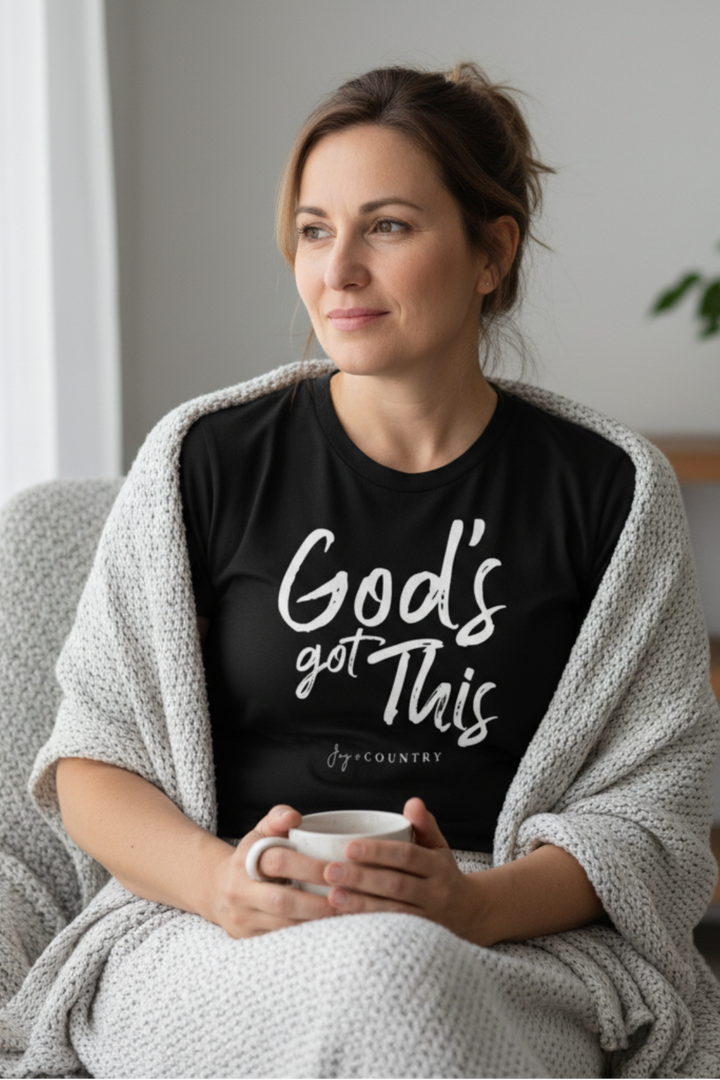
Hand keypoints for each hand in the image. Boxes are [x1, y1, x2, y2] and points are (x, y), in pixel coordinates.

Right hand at [208, 805, 334, 938]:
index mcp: (244, 860)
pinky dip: (305, 932)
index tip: (335, 868)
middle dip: (317, 902)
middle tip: (345, 898)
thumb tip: (294, 817)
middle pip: (282, 900)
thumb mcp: (259, 833)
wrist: (217, 890)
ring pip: (283, 925)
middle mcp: (240, 891)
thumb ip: (277, 819)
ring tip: (343, 914)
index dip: (309, 866)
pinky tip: (326, 927)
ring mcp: (243, 918)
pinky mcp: (248, 937)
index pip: (278, 861)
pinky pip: (280, 938)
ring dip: (315, 920)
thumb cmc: (250, 857)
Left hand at [323, 797, 488, 942]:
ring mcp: (427, 920)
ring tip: (332, 896)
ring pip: (392, 913)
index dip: (379, 852)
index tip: (349, 847)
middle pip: (396, 885)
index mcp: (438, 868)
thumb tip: (412, 802)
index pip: (407, 856)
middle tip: (331, 870)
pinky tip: (343, 920)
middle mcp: (435, 894)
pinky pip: (390, 934)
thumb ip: (424, 825)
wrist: (470, 915)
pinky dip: (366, 927)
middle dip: (362, 878)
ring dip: (360, 905)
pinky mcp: (417, 940)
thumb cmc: (443, 874)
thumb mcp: (439, 847)